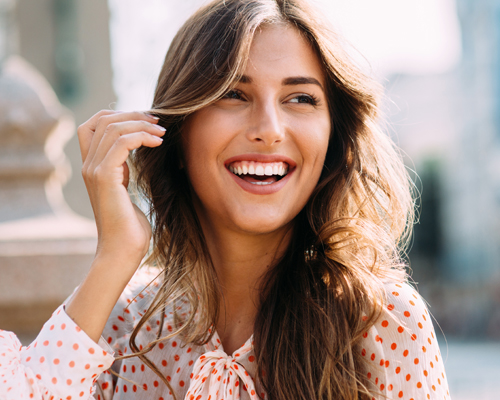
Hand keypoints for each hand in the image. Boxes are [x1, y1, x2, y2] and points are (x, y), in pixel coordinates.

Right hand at [77, 110, 164, 265]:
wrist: (122, 251)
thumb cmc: (130, 227)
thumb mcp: (126, 190)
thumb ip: (124, 170)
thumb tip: (139, 151)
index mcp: (92, 166)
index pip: (93, 124)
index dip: (119, 115)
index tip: (147, 121)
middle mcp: (88, 165)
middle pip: (103, 120)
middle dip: (133, 115)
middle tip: (159, 122)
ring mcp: (93, 170)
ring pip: (112, 127)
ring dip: (141, 124)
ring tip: (163, 133)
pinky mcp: (104, 177)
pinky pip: (121, 143)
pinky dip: (141, 136)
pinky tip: (158, 143)